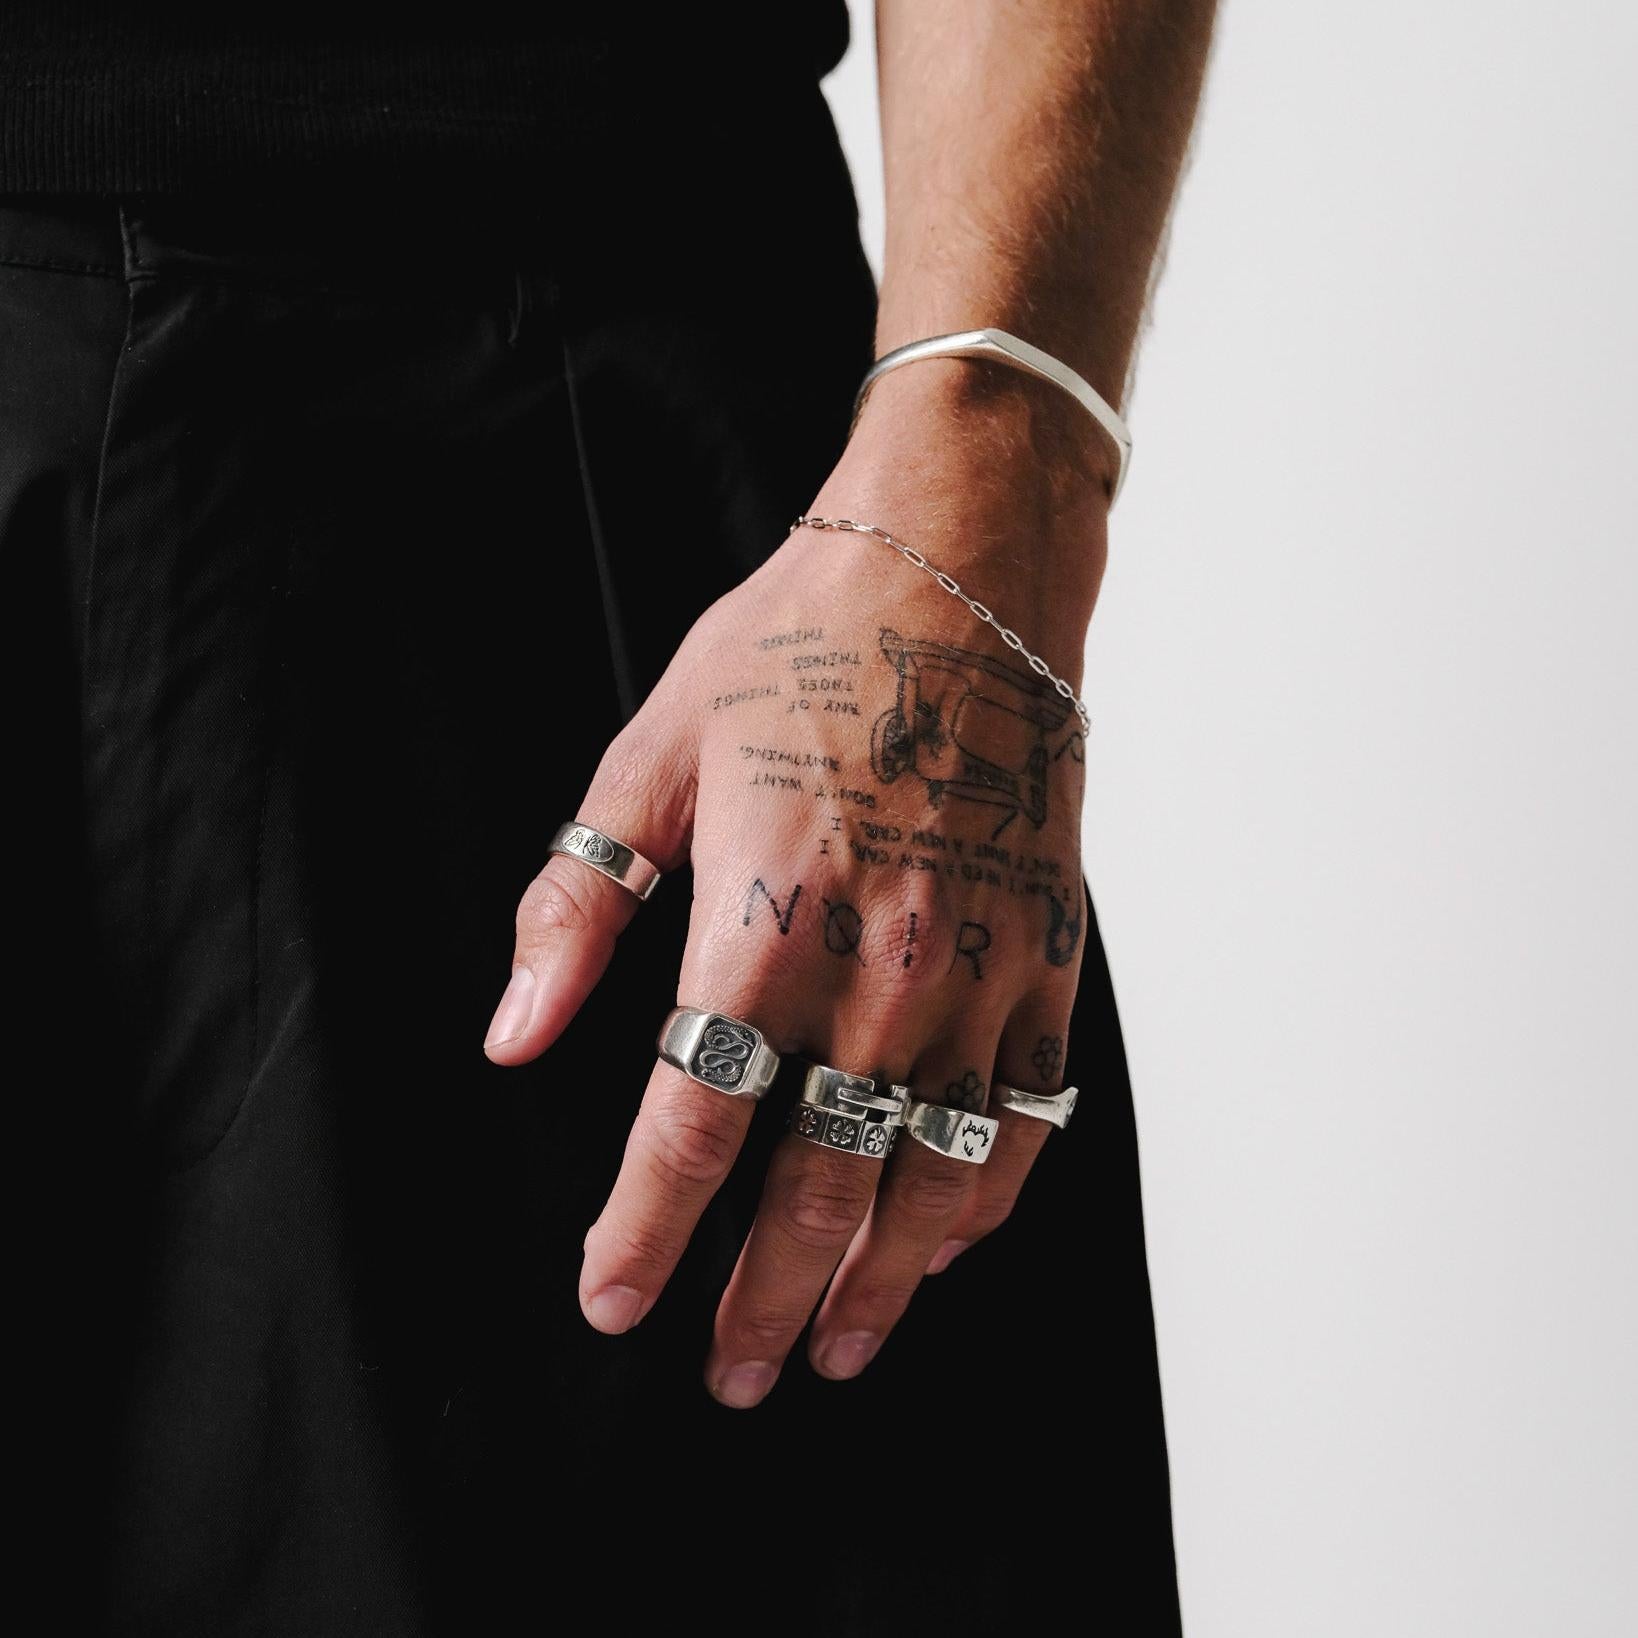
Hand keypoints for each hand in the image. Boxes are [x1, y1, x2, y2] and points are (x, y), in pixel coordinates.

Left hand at [483, 384, 1102, 1407]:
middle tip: (731, 1374)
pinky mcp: (1043, 959)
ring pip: (931, 1177)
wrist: (958, 577)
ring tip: (839, 1352)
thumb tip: (514, 1038)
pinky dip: (984, 1201)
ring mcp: (975, 971)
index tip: (612, 1302)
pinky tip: (945, 1246)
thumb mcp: (649, 755)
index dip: (645, 1234)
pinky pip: (1025, 1118)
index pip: (691, 1127)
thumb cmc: (796, 652)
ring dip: (880, 1283)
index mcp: (762, 921)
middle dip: (764, 1301)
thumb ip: (577, 908)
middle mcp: (877, 967)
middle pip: (816, 1185)